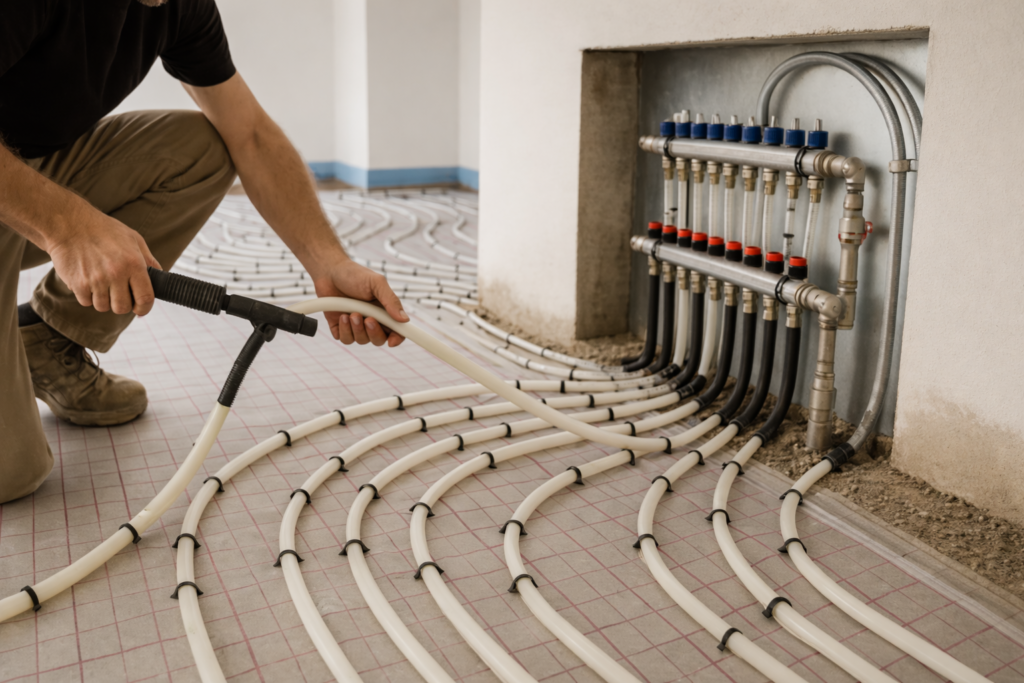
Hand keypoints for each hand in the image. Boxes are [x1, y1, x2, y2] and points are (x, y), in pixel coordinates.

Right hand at [47, 211, 161, 316]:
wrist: (68, 223)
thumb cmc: (104, 230)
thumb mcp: (134, 239)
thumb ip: (149, 260)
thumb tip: (160, 278)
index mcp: (134, 263)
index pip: (145, 298)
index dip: (144, 308)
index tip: (140, 309)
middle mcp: (116, 273)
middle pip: (122, 308)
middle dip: (122, 305)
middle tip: (118, 294)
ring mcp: (95, 280)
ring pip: (103, 307)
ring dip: (103, 300)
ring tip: (101, 283)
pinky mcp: (77, 284)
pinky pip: (86, 302)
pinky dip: (87, 296)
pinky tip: (87, 280)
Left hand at [311, 256, 407, 346]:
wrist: (330, 271)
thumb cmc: (355, 275)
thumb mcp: (377, 283)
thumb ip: (391, 300)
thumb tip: (404, 320)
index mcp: (384, 310)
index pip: (396, 330)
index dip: (397, 338)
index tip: (392, 341)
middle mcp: (371, 320)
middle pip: (379, 339)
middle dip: (373, 332)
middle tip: (368, 319)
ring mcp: (356, 325)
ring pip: (361, 340)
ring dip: (356, 329)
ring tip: (351, 313)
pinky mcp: (340, 327)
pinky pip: (345, 339)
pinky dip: (344, 330)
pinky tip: (341, 316)